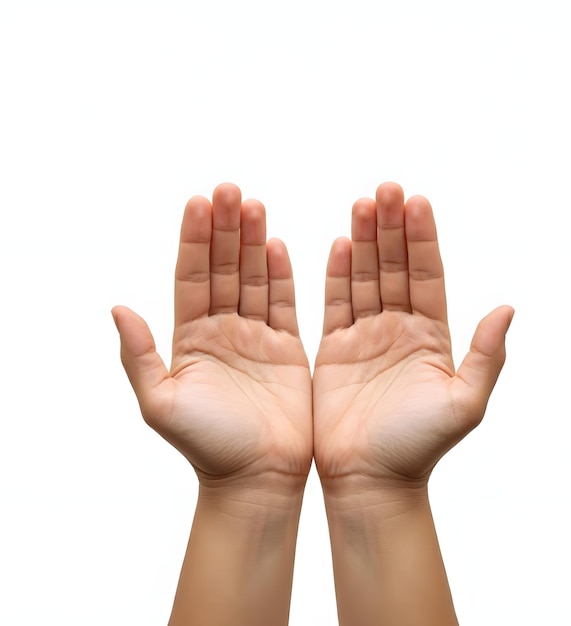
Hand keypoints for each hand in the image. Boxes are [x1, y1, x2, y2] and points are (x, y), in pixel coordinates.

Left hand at [113, 184, 311, 487]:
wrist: (256, 478)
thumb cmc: (207, 447)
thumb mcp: (160, 403)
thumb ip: (138, 356)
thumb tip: (117, 308)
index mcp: (189, 338)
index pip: (190, 276)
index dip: (194, 240)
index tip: (199, 203)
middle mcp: (221, 330)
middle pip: (222, 268)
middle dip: (225, 229)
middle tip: (230, 190)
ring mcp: (255, 337)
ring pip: (252, 278)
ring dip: (253, 242)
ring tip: (253, 205)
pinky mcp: (288, 349)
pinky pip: (284, 303)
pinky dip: (281, 274)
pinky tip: (278, 244)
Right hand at [313, 182, 512, 488]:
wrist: (370, 478)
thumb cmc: (418, 446)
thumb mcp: (464, 403)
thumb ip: (487, 356)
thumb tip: (507, 308)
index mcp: (432, 336)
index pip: (428, 275)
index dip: (423, 239)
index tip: (416, 201)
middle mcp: (400, 329)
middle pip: (396, 267)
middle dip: (391, 228)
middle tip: (384, 190)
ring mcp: (366, 336)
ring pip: (366, 278)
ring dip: (365, 241)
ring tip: (362, 205)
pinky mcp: (335, 349)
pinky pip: (336, 304)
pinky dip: (337, 275)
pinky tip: (339, 246)